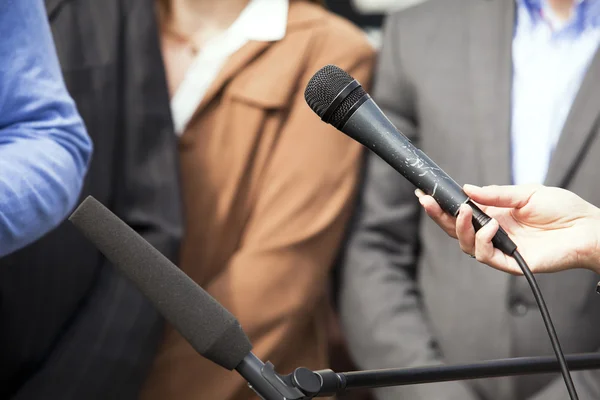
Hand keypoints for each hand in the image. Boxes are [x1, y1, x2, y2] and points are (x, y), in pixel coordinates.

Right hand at [416, 184, 599, 274]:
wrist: (588, 229)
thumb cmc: (563, 210)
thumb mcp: (526, 193)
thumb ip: (495, 194)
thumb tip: (467, 190)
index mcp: (495, 215)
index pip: (461, 213)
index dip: (442, 206)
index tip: (426, 194)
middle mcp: (494, 233)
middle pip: (456, 230)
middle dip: (439, 216)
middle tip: (428, 201)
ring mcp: (501, 248)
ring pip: (466, 245)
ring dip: (461, 228)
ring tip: (465, 212)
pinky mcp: (511, 263)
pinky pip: (486, 257)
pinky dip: (482, 241)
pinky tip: (491, 227)